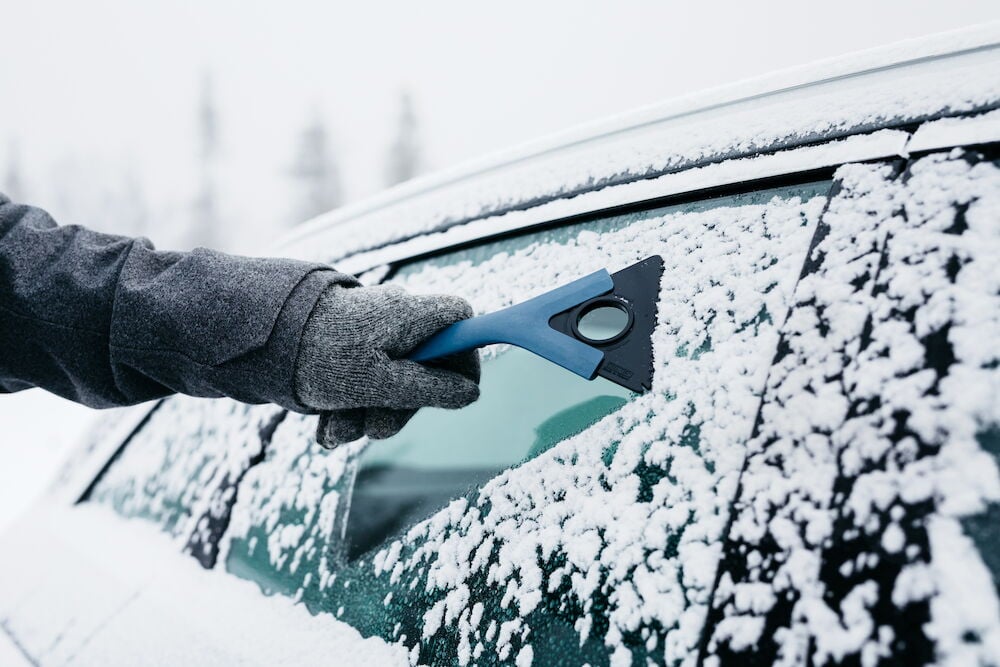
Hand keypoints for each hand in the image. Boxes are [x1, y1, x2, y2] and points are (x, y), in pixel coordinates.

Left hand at [294, 284, 479, 446]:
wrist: (257, 342)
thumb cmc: (320, 357)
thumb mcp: (381, 383)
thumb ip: (431, 390)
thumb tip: (471, 394)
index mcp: (411, 316)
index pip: (462, 320)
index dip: (468, 354)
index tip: (462, 389)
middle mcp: (395, 320)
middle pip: (428, 365)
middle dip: (403, 407)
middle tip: (376, 429)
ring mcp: (371, 335)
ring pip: (392, 382)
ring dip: (368, 416)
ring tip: (335, 432)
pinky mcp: (347, 350)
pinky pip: (364, 382)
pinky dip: (349, 408)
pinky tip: (326, 429)